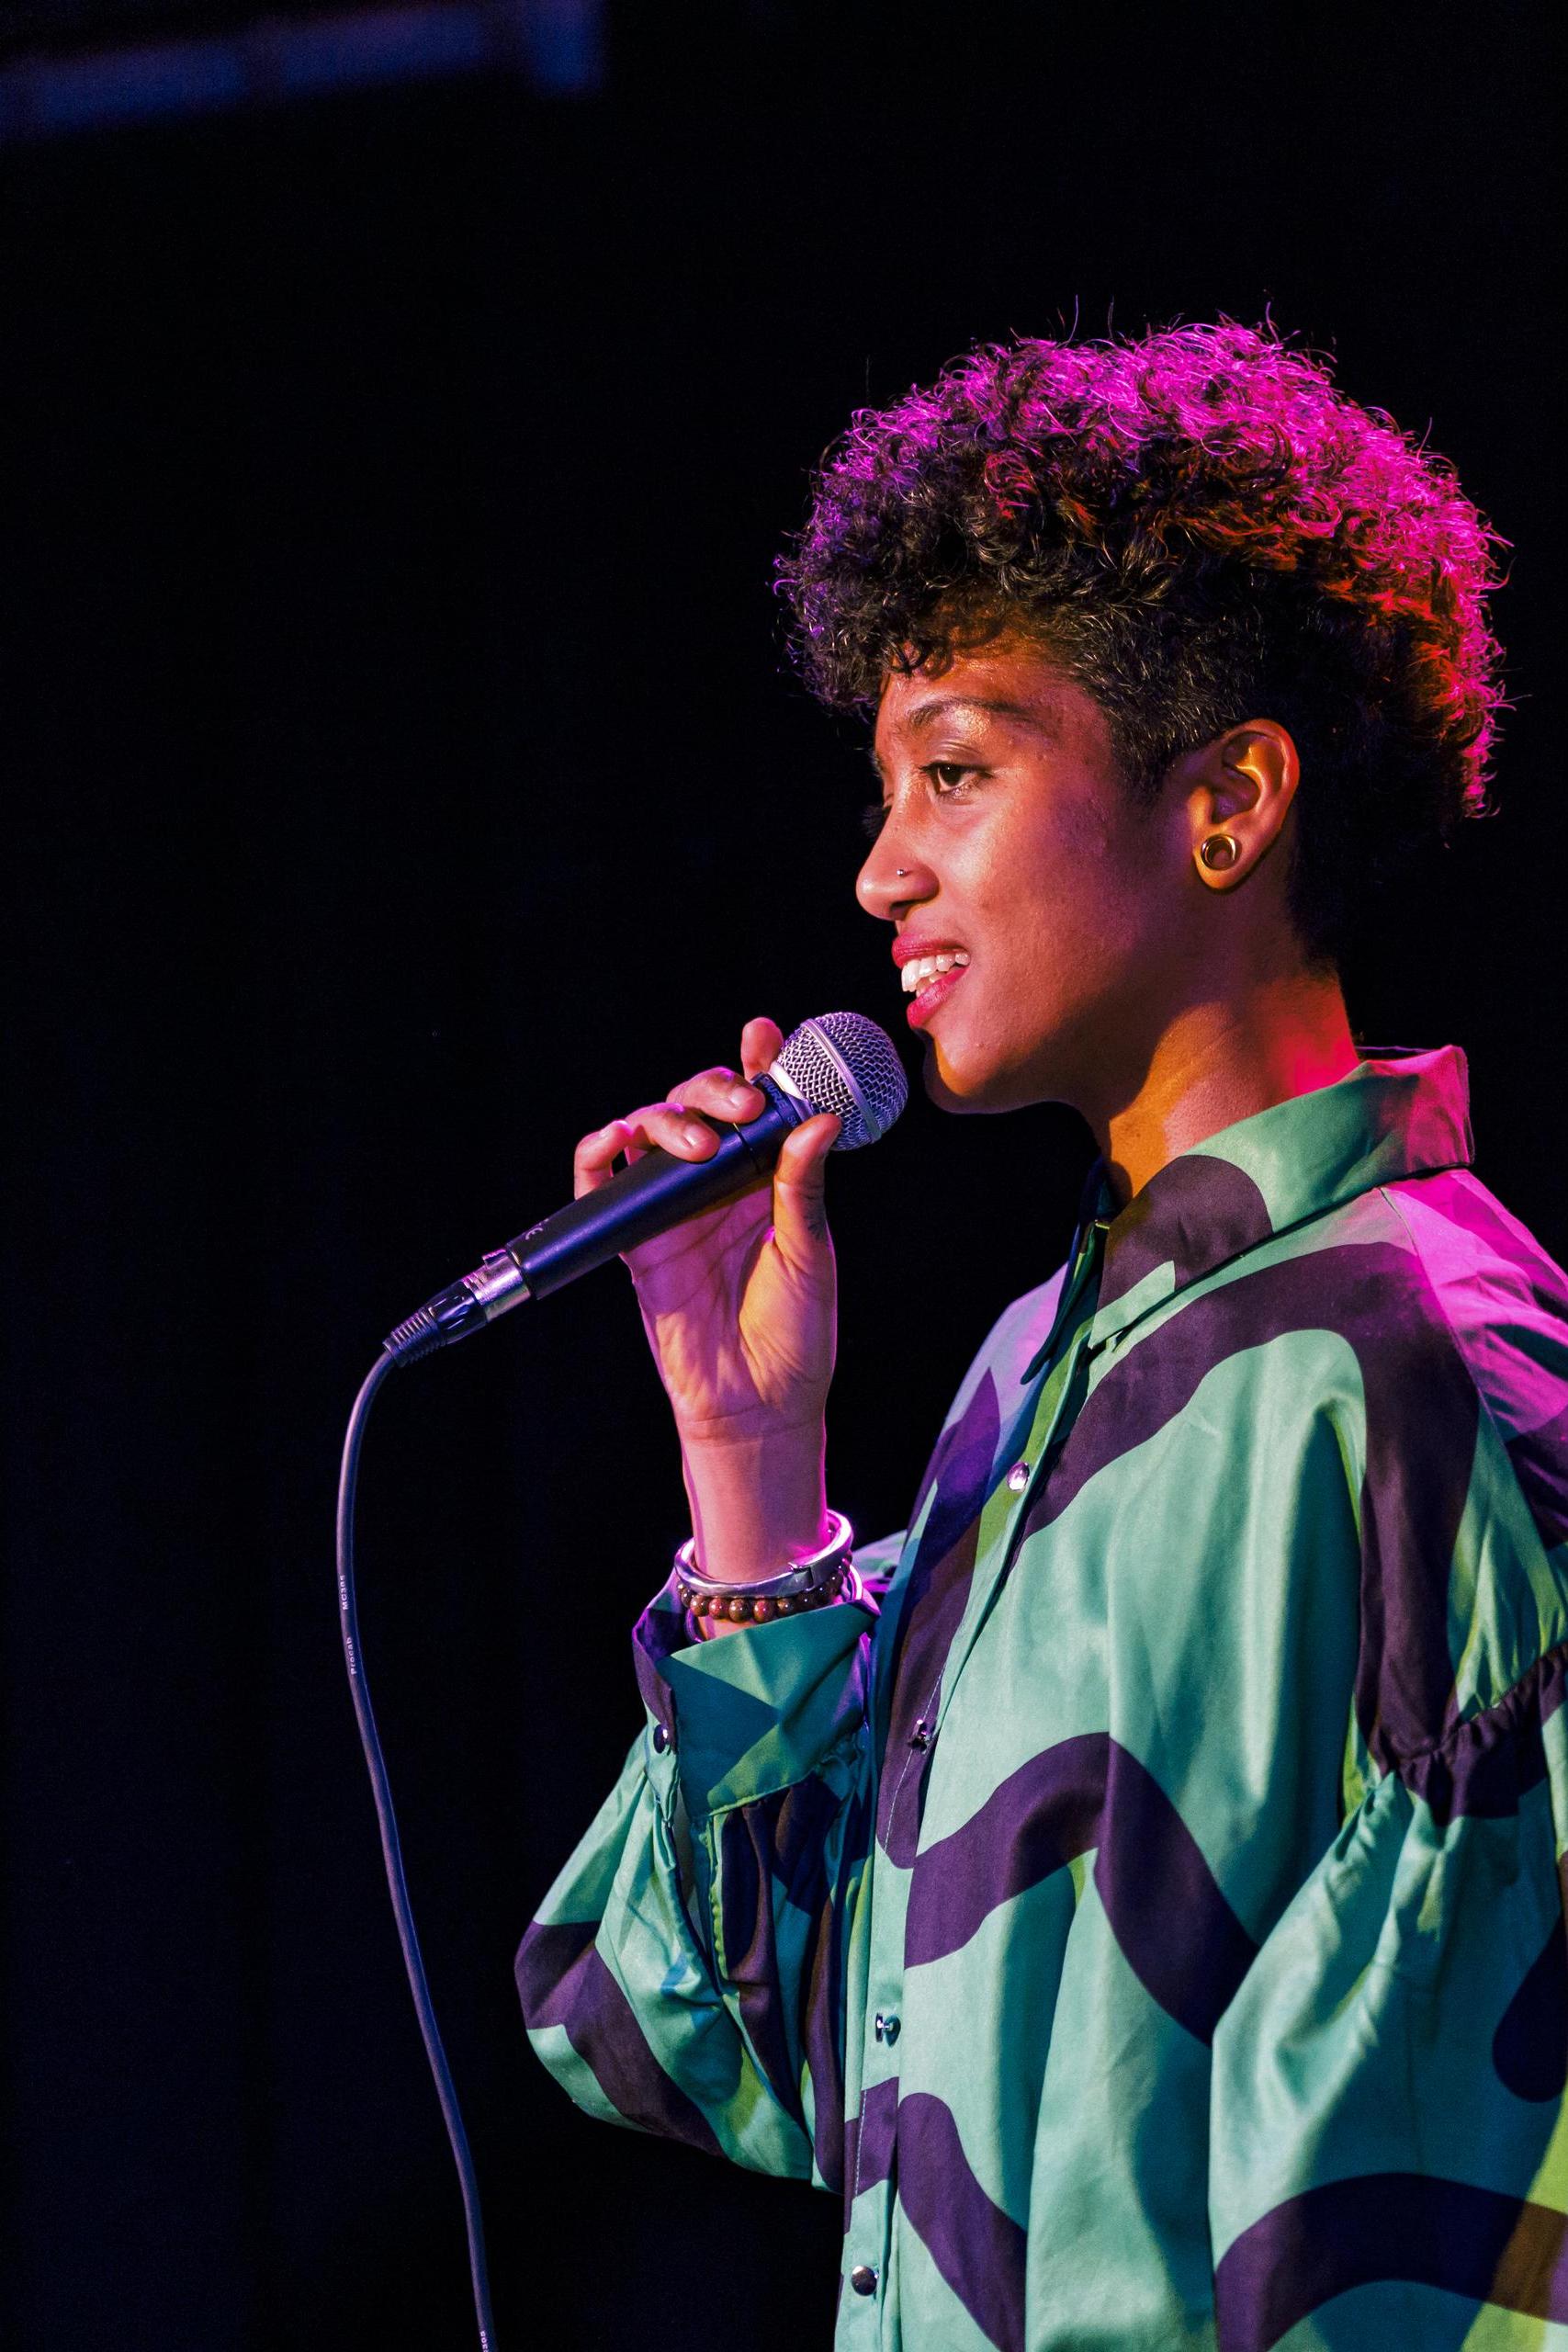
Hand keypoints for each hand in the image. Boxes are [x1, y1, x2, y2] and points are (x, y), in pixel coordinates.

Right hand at [571, 1017, 839, 1451]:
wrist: (757, 1406)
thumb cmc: (796, 1335)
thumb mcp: (810, 1253)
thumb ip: (804, 1187)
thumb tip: (818, 1120)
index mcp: (767, 1181)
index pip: (757, 1106)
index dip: (757, 1064)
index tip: (765, 1034)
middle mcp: (717, 1186)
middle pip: (698, 1106)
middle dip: (714, 1088)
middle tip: (742, 1105)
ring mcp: (673, 1210)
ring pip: (650, 1133)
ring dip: (666, 1118)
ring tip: (698, 1142)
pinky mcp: (635, 1241)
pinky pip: (601, 1185)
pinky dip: (599, 1152)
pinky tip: (618, 1139)